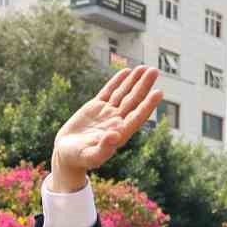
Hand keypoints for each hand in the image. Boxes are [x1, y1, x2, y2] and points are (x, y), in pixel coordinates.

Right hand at [49, 66, 162, 191]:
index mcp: (120, 134)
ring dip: (134, 81)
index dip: (148, 105)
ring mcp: (108, 113)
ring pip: (123, 94)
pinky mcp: (96, 107)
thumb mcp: (90, 156)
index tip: (159, 92)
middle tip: (154, 71)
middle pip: (134, 101)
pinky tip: (127, 72)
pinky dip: (117, 81)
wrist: (67, 154)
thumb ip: (103, 149)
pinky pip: (109, 91)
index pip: (137, 117)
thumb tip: (115, 136)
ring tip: (144, 68)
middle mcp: (117, 121)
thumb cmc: (79, 159)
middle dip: (144, 86)